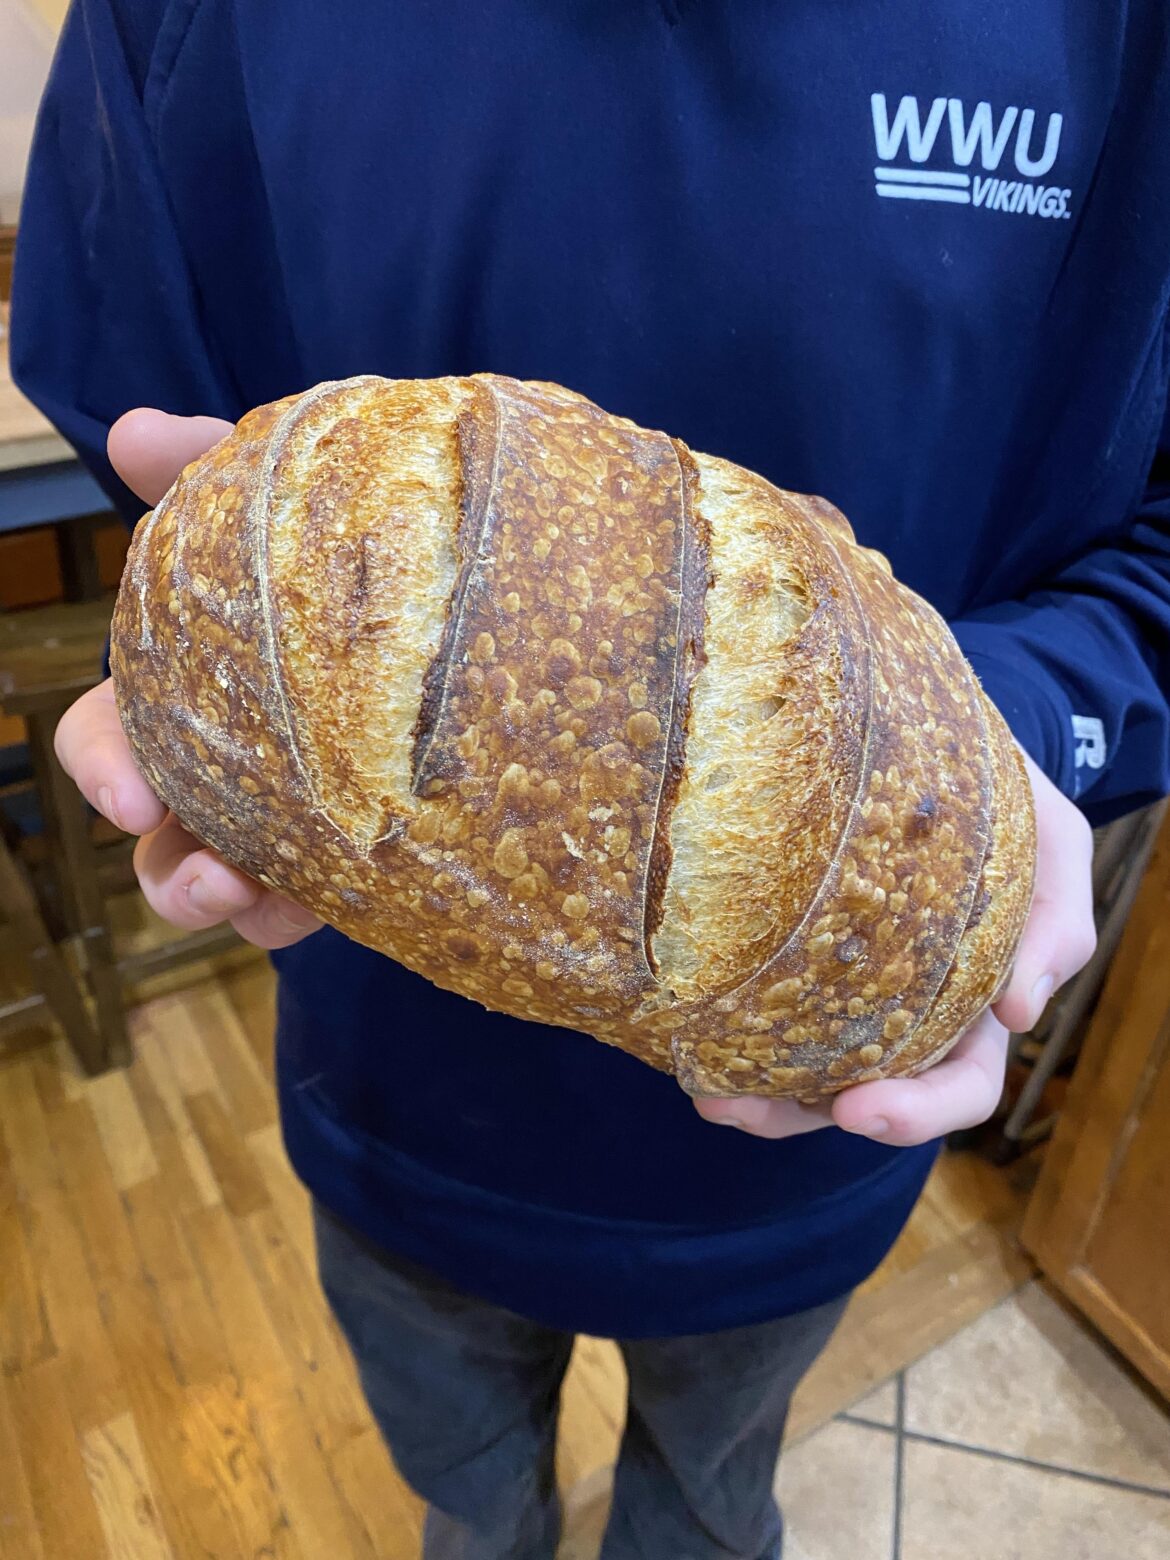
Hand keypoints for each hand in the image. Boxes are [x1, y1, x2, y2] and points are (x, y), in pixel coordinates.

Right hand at [54, 411, 322, 950]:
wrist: (463, 586)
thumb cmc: (343, 550)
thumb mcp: (278, 503)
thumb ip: (208, 469)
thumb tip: (130, 429)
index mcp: (184, 690)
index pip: (111, 738)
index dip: (104, 770)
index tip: (131, 798)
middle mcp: (220, 764)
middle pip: (159, 839)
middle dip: (168, 868)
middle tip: (211, 876)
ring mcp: (284, 816)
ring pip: (230, 887)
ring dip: (233, 902)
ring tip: (265, 903)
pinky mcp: (352, 848)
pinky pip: (320, 899)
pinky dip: (313, 906)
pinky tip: (338, 904)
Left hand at [695, 751, 1096, 1144]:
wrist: (948, 749)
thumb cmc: (1009, 806)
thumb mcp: (1053, 847)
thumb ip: (1055, 924)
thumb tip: (1021, 1014)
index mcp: (976, 1005)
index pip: (959, 1084)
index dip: (915, 1111)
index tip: (855, 1109)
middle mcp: (907, 1015)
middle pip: (860, 1094)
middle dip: (798, 1114)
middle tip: (736, 1107)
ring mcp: (846, 990)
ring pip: (799, 1066)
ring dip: (749, 1091)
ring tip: (698, 1089)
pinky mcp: (797, 953)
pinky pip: (762, 1004)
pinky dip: (726, 1027)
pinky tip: (684, 1029)